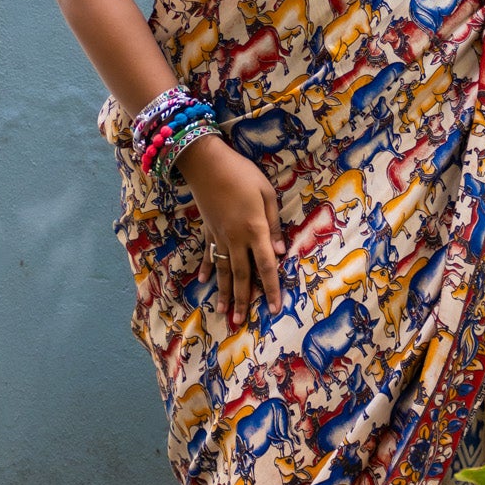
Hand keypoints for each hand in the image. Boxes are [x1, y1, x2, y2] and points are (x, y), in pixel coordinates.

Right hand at [179, 133, 285, 323]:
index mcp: (255, 230)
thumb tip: (280, 253)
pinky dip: (206, 269)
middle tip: (241, 322)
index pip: (265, 266)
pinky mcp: (208, 229)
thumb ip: (274, 225)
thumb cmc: (242, 173)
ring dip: (223, 292)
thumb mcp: (266, 194)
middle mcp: (235, 239)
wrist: (205, 162)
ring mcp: (219, 236)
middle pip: (241, 275)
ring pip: (222, 270)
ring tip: (223, 312)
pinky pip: (208, 254)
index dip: (271, 288)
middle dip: (243, 300)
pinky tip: (203, 282)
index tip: (274, 308)